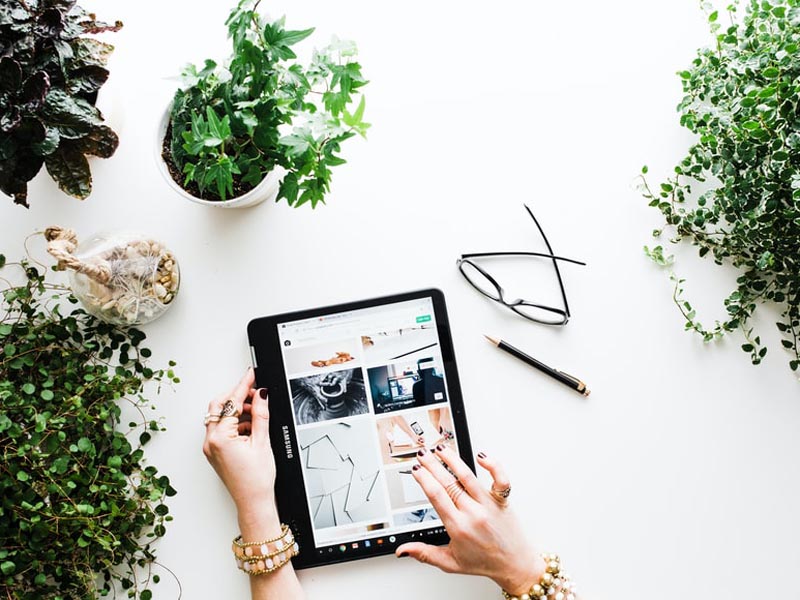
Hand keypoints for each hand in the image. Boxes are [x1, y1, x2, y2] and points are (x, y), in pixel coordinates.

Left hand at [202, 368, 280, 536]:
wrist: (253, 502)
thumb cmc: (256, 480)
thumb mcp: (262, 442)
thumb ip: (260, 414)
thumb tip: (261, 395)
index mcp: (220, 438)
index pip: (231, 403)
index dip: (243, 386)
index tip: (251, 375)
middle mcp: (210, 442)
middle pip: (218, 406)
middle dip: (236, 397)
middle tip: (255, 392)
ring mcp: (211, 447)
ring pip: (219, 417)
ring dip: (236, 411)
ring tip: (256, 413)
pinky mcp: (215, 452)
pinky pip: (221, 429)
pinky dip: (235, 423)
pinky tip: (250, 427)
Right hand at [395, 447, 545, 595]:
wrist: (515, 565)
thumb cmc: (484, 563)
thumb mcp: (450, 563)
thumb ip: (424, 554)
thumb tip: (403, 550)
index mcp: (458, 527)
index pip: (436, 496)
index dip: (424, 480)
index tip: (416, 470)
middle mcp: (473, 513)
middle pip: (448, 483)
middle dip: (432, 465)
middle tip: (422, 454)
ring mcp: (488, 505)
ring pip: (468, 477)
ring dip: (453, 460)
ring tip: (441, 449)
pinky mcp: (502, 500)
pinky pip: (500, 480)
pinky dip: (493, 466)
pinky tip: (481, 456)